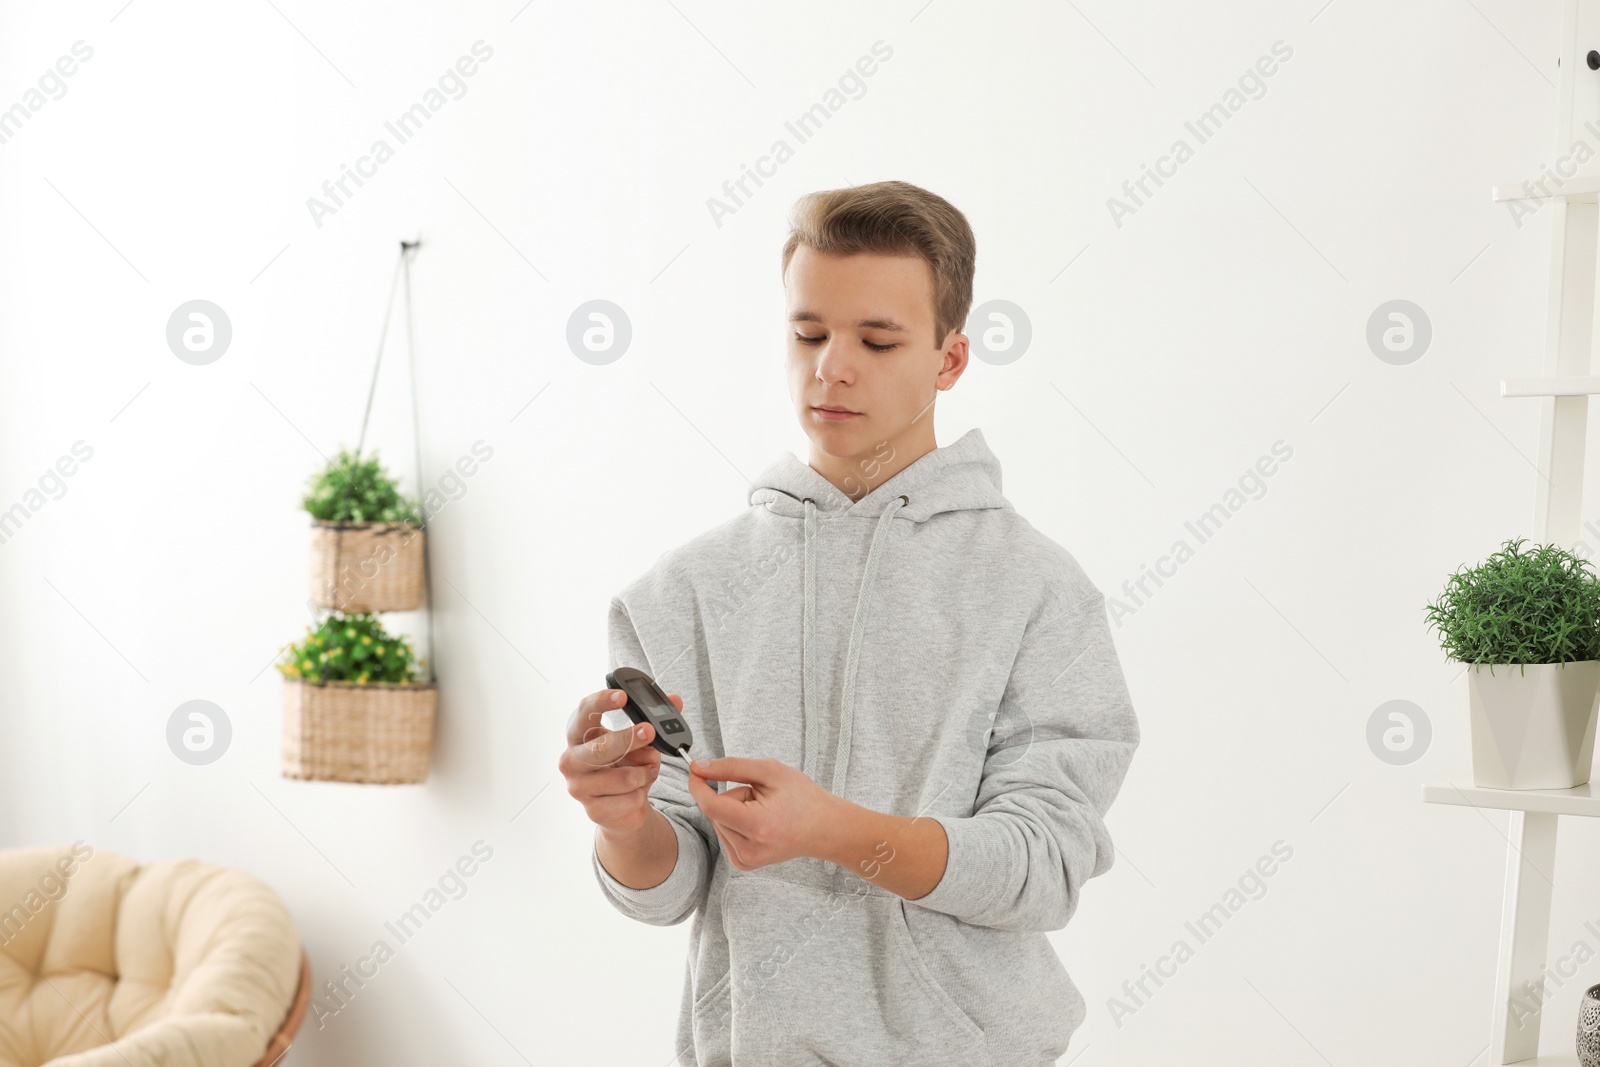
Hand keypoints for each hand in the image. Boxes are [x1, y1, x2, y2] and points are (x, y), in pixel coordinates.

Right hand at [559, 687, 679, 834]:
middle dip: (629, 739)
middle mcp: (571, 760)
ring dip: (645, 773)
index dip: (601, 702)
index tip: (622, 696)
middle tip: (650, 731)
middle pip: (600, 747)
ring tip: (648, 771)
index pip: (583, 713)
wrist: (622, 808)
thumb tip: (676, 701)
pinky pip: (631, 799)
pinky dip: (643, 793)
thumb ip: (654, 720)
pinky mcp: (593, 810)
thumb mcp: (639, 741)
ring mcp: (579, 787)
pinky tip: (639, 791)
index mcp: (578, 735)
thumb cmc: (626, 766)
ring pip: (624, 777)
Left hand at [686, 756, 843, 870]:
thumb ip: (730, 767)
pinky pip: (725, 834)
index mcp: (757, 826)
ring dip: (734, 810)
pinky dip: (736, 823)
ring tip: (764, 811)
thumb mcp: (769, 771)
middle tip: (761, 796)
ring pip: (718, 822)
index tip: (695, 769)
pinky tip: (759, 823)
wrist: (824, 828)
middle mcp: (748, 850)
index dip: (698, 785)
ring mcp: (745, 860)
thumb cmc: (803, 798)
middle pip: (715, 812)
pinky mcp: (744, 864)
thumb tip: (699, 768)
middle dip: (731, 796)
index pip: (711, 805)